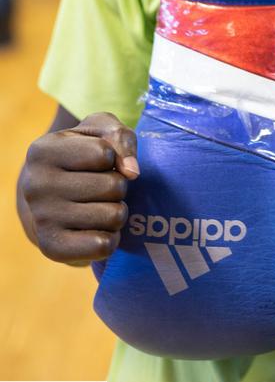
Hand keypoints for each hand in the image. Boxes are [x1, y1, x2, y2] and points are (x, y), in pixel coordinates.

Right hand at [20, 112, 138, 264]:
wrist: (51, 198)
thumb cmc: (82, 155)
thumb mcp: (100, 132)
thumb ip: (120, 137)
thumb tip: (132, 172)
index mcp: (42, 151)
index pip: (104, 153)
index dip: (111, 156)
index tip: (96, 161)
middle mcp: (35, 186)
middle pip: (114, 186)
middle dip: (117, 185)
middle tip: (100, 187)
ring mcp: (41, 219)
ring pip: (114, 216)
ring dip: (117, 210)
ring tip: (99, 205)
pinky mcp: (52, 249)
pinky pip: (104, 246)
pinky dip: (112, 237)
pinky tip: (98, 229)